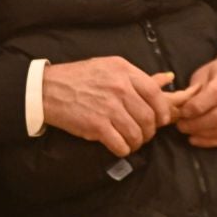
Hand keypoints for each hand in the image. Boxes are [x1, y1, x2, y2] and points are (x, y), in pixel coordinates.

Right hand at [41, 57, 173, 156]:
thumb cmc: (78, 77)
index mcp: (124, 71)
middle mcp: (119, 88)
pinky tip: (119, 147)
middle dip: (149, 131)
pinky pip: (121, 144)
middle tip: (143, 134)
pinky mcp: (97, 126)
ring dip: (137, 142)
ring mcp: (109, 107)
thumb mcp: (109, 67)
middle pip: (148, 117)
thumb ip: (138, 76)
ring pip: (137, 133)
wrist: (47, 89)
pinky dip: (124, 150)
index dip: (162, 111)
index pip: (155, 94)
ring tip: (131, 142)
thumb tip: (168, 78)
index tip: (161, 120)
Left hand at [174, 56, 216, 147]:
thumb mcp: (206, 73)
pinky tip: (196, 139)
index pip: (215, 94)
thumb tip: (180, 109)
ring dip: (201, 134)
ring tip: (187, 131)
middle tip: (180, 125)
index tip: (182, 111)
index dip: (196, 106)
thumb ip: (195, 90)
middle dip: (196, 124)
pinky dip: (210, 141)